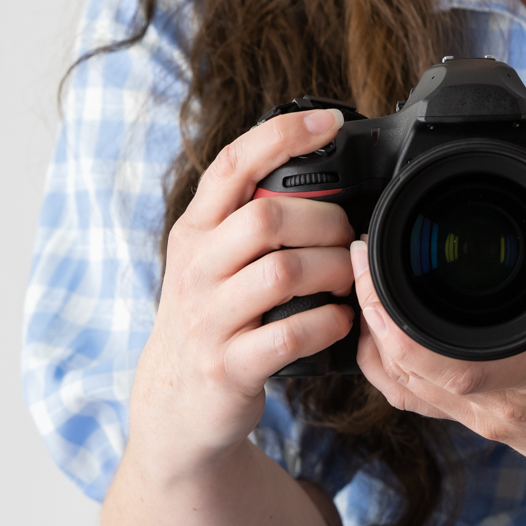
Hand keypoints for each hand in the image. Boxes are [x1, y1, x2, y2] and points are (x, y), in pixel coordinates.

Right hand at [129, 108, 355, 469]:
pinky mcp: (228, 366)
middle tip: (348, 236)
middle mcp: (196, 268)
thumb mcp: (208, 261)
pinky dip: (327, 324)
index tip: (328, 122)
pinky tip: (340, 320)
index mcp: (194, 232)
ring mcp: (209, 319)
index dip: (281, 135)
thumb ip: (244, 218)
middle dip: (325, 221)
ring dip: (333, 271)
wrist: (175, 403)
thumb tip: (312, 170)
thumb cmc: (209, 319)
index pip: (231, 165)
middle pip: (267, 217)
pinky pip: (289, 336)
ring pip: (283, 272)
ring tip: (349, 279)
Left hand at [352, 191, 525, 506]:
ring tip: (367, 284)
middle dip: (368, 307)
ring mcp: (479, 420)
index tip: (372, 257)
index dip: (388, 310)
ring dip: (371, 335)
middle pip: (401, 366)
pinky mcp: (474, 425)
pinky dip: (386, 364)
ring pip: (397, 384)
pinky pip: (412, 398)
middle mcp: (495, 405)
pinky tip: (383, 330)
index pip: (436, 355)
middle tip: (362, 253)